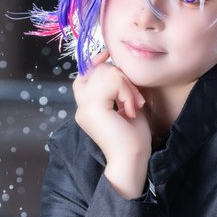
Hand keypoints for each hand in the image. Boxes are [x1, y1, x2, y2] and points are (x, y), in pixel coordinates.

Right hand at [73, 50, 152, 182]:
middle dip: (122, 80)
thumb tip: (115, 64)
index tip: (108, 56)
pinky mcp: (92, 108)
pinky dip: (126, 92)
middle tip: (135, 102)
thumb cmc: (133, 138)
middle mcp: (81, 105)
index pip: (86, 74)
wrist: (132, 160)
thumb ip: (118, 86)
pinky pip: (112, 81)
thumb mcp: (125, 104)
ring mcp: (84, 107)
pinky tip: (130, 109)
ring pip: (106, 73)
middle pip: (98, 70)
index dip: (97, 63)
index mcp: (86, 106)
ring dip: (126, 86)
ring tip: (133, 106)